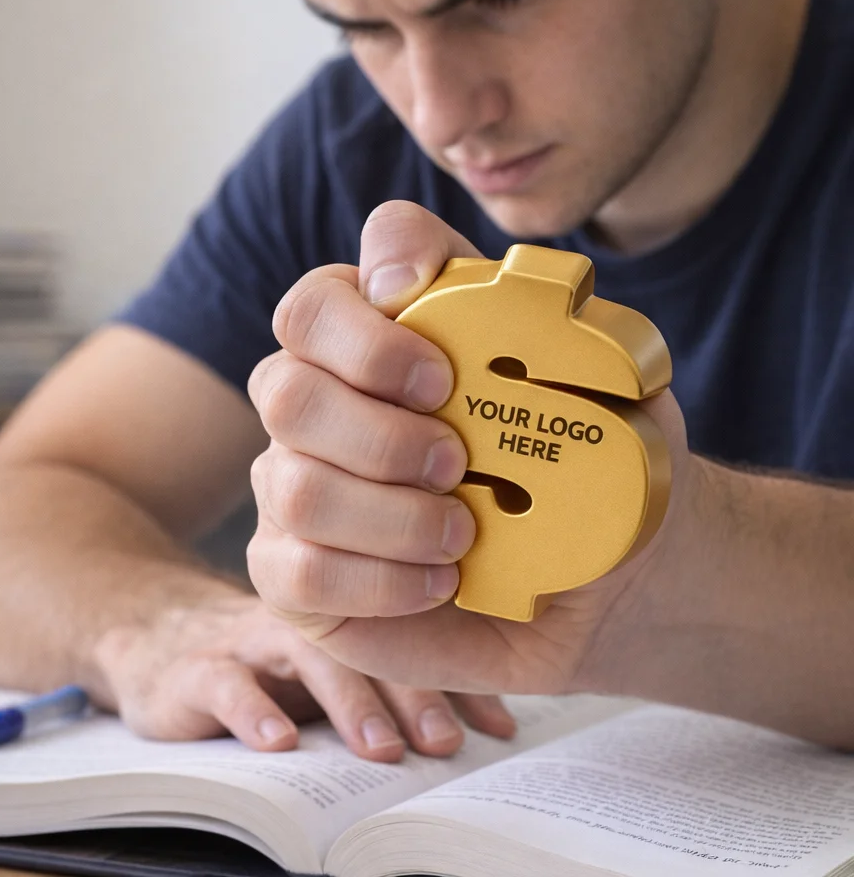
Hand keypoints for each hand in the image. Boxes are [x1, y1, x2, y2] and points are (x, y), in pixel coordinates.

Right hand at [92, 594, 514, 761]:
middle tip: (447, 743)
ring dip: (346, 704)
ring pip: (304, 659)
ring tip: (380, 749)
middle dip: (410, 695)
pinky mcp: (200, 668)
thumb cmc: (269, 656)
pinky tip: (280, 742)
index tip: (499, 729)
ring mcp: (252, 638)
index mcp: (348, 610)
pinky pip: (226, 685)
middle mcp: (306, 617)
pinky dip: (252, 711)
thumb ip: (406, 682)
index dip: (456, 680)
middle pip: (367, 646)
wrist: (161, 633)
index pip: (413, 638)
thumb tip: (502, 724)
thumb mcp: (338, 666)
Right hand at [247, 200, 695, 696]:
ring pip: (291, 487)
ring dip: (392, 516)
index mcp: (371, 340)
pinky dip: (379, 581)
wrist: (588, 582)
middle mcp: (315, 405)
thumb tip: (489, 297)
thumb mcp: (596, 388)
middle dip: (378, 432)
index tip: (442, 377)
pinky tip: (439, 582)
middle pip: (283, 388)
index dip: (363, 334)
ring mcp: (292, 488)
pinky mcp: (290, 573)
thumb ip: (558, 328)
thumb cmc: (578, 470)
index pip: (317, 303)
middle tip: (457, 463)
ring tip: (463, 535)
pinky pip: (294, 572)